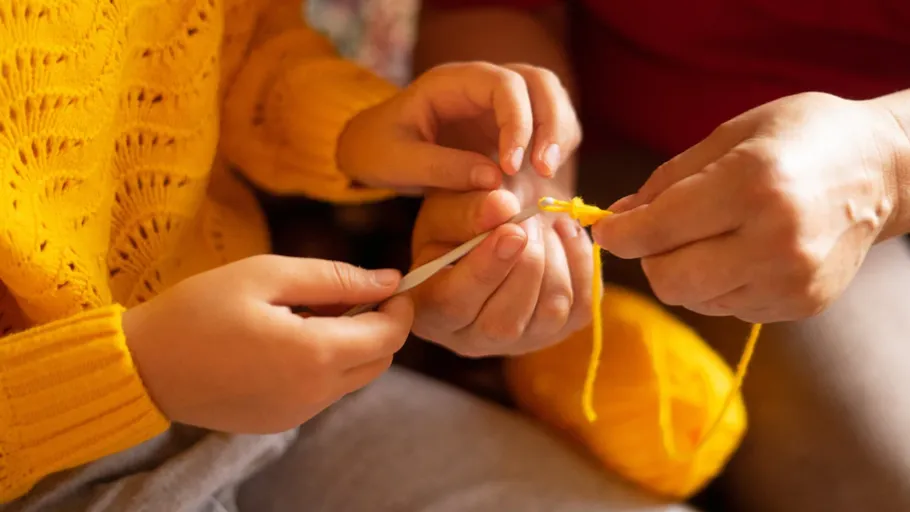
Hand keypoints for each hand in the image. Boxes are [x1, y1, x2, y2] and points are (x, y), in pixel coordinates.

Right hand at [123, 255, 412, 433]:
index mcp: (315, 355)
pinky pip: (324, 392)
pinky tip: (285, 342)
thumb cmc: (199, 310)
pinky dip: (324, 365)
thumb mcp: (267, 275)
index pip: (390, 336)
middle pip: (380, 361)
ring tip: (304, 314)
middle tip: (341, 295)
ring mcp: (299, 414)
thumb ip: (336, 278)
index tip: (389, 285)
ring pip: (354, 378)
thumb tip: (388, 280)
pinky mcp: (281, 422)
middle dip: (378, 326)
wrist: (142, 367)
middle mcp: (315, 393)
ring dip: (350, 345)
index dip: (400, 308)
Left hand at [338, 62, 579, 192]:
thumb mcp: (397, 162)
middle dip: (551, 124)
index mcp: (453, 82)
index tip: (511, 167)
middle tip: (544, 170)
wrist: (371, 151)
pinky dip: (554, 147)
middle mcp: (483, 86)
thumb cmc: (378, 150)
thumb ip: (441, 168)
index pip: (504, 84)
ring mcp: (499, 105)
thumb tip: (495, 180)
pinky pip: (546, 127)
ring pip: (551, 100)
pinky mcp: (509, 128)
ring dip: (558, 135)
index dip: (517, 122)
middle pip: (539, 83)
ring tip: (546, 175)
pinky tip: (543, 175)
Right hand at [410, 175, 592, 357]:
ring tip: (541, 220)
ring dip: (553, 257)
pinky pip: (583, 304)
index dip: (485, 269)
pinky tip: (562, 231)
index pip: (453, 304)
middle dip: (526, 262)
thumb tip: (503, 210)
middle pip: (504, 322)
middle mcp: (471, 338)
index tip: (512, 230)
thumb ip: (468, 210)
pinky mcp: (559, 331)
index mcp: (429, 310)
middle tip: (528, 214)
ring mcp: (519, 341)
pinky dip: (580, 260)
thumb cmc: (460, 216)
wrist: (498, 221)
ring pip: (549, 312)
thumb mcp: (446, 205)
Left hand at [592, 92, 909, 322]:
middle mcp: (774, 241)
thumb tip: (617, 220)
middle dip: (650, 258)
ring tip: (714, 235)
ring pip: (695, 299)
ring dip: (684, 272)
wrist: (882, 169)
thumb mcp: (729, 137)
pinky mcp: (801, 304)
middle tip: (660, 232)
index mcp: (752, 185)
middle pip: (669, 280)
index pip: (658, 230)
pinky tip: (744, 252)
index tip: (604, 229)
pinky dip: (718, 284)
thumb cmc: (799, 138)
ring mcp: (791, 281)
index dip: (618, 234)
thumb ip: (666, 182)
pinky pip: (727, 307)